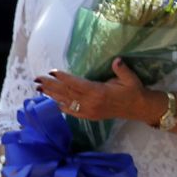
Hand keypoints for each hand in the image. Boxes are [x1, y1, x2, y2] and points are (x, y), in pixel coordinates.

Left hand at [35, 58, 149, 122]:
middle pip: (67, 93)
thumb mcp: (131, 79)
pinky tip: (53, 101)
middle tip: (37, 79)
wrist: (139, 109)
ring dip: (52, 95)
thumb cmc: (134, 91)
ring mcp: (89, 111)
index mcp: (99, 92)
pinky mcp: (90, 116)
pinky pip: (72, 112)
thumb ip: (121, 70)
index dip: (63, 78)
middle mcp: (91, 103)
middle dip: (51, 86)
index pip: (77, 84)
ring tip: (39, 89)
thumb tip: (116, 60)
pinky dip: (62, 106)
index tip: (52, 72)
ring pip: (67, 102)